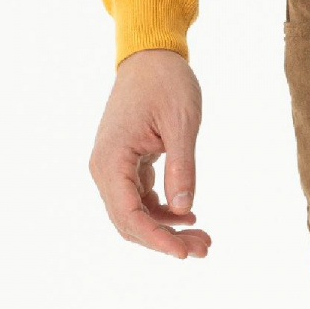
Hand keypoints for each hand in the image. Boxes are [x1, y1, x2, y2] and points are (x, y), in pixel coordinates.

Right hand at [89, 49, 211, 256]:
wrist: (151, 55)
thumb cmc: (166, 83)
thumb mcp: (182, 124)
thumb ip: (182, 168)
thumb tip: (185, 210)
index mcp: (111, 159)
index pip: (129, 215)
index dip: (156, 239)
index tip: (185, 253)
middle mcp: (104, 167)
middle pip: (129, 221)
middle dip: (165, 240)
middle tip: (205, 248)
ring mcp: (113, 166)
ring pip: (134, 213)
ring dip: (166, 229)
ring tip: (203, 237)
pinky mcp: (125, 163)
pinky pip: (139, 199)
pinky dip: (163, 212)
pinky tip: (189, 216)